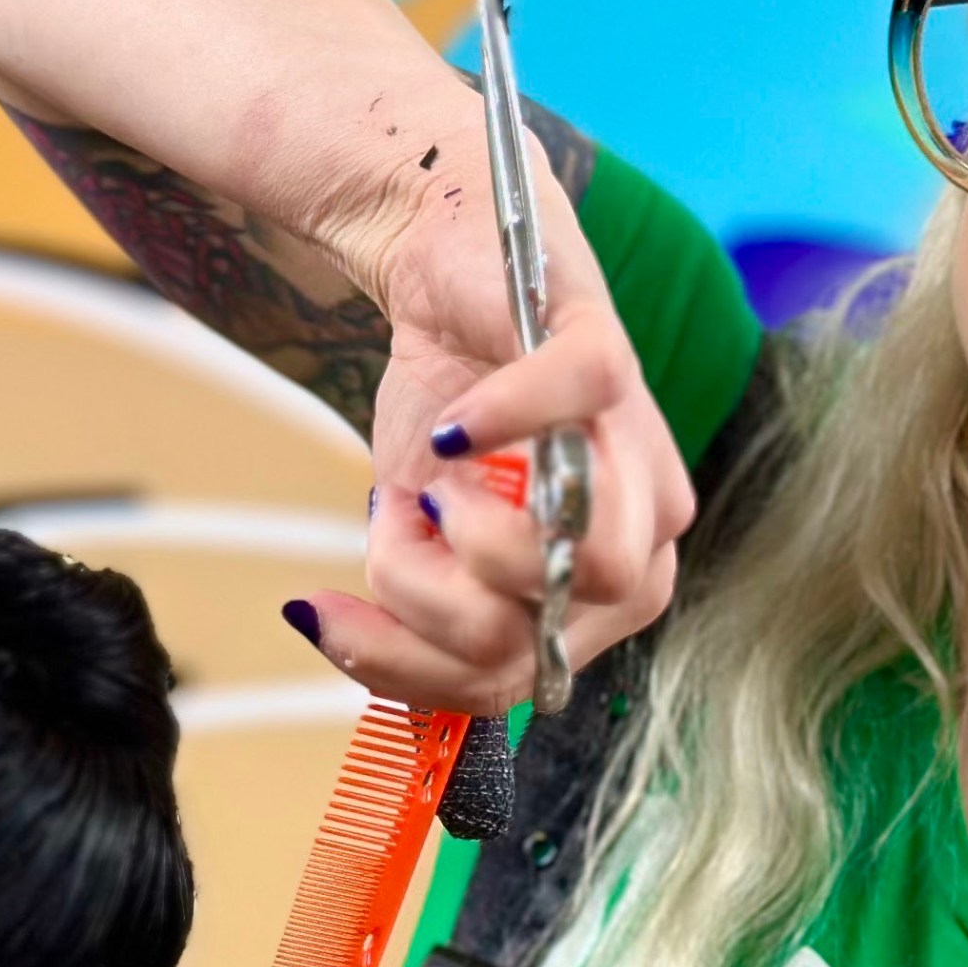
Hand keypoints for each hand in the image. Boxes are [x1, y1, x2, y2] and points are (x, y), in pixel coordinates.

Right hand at [290, 162, 696, 712]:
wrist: (446, 282)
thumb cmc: (445, 424)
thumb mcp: (414, 538)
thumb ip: (417, 611)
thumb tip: (364, 661)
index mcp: (591, 603)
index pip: (506, 684)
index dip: (406, 666)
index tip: (328, 612)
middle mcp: (639, 545)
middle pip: (539, 640)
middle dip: (439, 601)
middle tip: (405, 527)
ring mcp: (639, 458)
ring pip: (582, 562)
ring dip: (474, 533)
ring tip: (433, 477)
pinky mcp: (611, 359)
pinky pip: (574, 409)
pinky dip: (497, 419)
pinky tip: (451, 424)